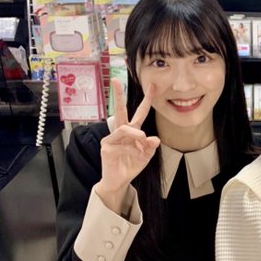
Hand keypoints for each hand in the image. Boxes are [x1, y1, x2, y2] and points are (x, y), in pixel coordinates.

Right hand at [97, 79, 160, 199]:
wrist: (120, 180)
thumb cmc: (132, 165)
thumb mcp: (147, 155)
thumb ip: (151, 146)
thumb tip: (154, 138)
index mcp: (132, 130)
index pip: (140, 112)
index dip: (147, 100)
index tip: (152, 86)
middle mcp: (121, 131)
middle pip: (120, 110)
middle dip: (117, 95)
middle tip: (116, 80)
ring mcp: (112, 138)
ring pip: (124, 128)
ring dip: (136, 134)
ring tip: (142, 140)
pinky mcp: (106, 147)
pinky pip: (122, 144)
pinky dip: (132, 150)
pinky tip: (134, 155)